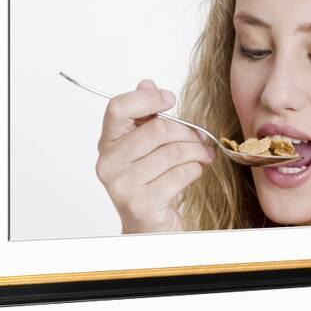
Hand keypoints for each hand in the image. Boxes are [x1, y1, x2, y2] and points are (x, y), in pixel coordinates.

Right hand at [95, 78, 214, 232]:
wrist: (149, 227)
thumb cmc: (149, 183)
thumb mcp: (144, 147)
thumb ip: (144, 116)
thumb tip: (146, 83)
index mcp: (107, 144)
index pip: (118, 108)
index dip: (147, 98)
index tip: (170, 99)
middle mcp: (108, 164)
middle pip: (156, 129)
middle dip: (187, 131)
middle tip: (200, 136)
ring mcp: (122, 185)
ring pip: (173, 152)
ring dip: (197, 151)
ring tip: (203, 154)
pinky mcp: (142, 204)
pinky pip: (181, 174)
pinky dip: (196, 170)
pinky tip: (196, 171)